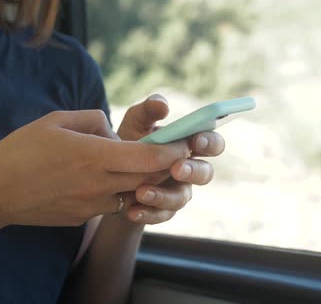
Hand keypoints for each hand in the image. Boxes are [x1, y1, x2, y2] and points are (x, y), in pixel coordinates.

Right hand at [0, 110, 192, 227]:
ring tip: (128, 161)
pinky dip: (115, 189)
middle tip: (167, 150)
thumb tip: (114, 130)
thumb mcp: (56, 120)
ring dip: (139, 179)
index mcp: (93, 156)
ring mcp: (91, 206)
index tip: (184, 141)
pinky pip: (111, 202)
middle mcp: (98, 185)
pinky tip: (97, 177)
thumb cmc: (20, 150)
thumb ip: (93, 120)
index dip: (173, 150)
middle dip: (164, 165)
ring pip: (132, 192)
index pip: (150, 157)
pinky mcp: (82, 218)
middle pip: (149, 178)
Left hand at [116, 95, 224, 223]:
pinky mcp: (163, 210)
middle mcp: (190, 169)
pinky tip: (132, 210)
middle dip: (192, 171)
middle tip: (175, 168)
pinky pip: (161, 215)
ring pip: (182, 198)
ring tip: (141, 192)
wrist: (109, 172)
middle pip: (205, 173)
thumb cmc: (130, 141)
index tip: (195, 141)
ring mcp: (177, 191)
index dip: (208, 142)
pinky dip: (147, 213)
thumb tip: (163, 106)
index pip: (211, 143)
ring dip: (164, 196)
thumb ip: (149, 110)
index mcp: (189, 145)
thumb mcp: (136, 122)